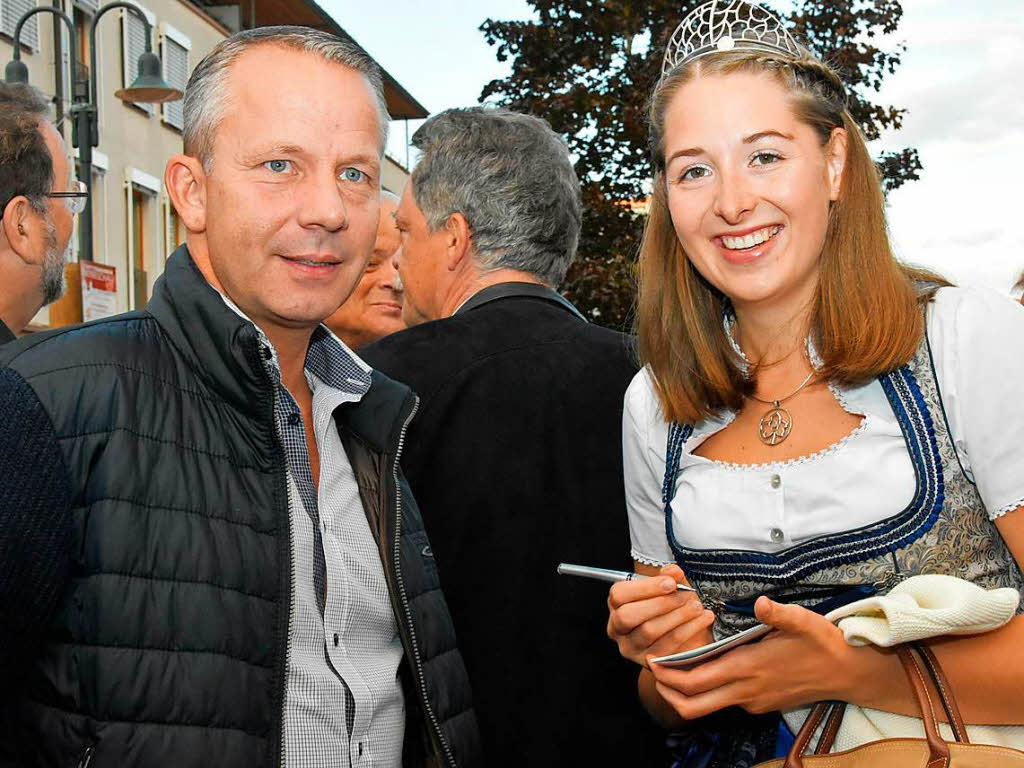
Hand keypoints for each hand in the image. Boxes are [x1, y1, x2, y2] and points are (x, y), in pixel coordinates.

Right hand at [606, 564, 714, 667]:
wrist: (685, 637)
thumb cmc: (672, 608)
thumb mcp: (670, 589)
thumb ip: (669, 576)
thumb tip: (673, 571)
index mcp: (617, 605)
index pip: (619, 595)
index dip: (645, 588)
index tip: (671, 583)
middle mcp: (617, 628)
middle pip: (628, 615)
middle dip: (660, 604)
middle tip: (685, 596)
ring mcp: (631, 648)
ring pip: (649, 631)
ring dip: (677, 616)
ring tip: (697, 606)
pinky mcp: (648, 662)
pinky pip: (667, 647)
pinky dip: (688, 631)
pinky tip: (702, 620)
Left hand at [647, 596, 870, 719]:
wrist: (849, 674)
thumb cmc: (823, 644)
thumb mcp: (803, 622)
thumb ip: (778, 614)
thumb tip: (760, 602)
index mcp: (748, 668)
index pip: (695, 682)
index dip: (668, 676)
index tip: (651, 661)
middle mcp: (746, 690)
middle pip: (693, 705)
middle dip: (667, 691)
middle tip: (653, 670)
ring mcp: (753, 700)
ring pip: (708, 705)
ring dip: (686, 692)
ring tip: (673, 667)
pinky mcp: (761, 703)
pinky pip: (726, 701)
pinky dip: (708, 689)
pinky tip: (705, 668)